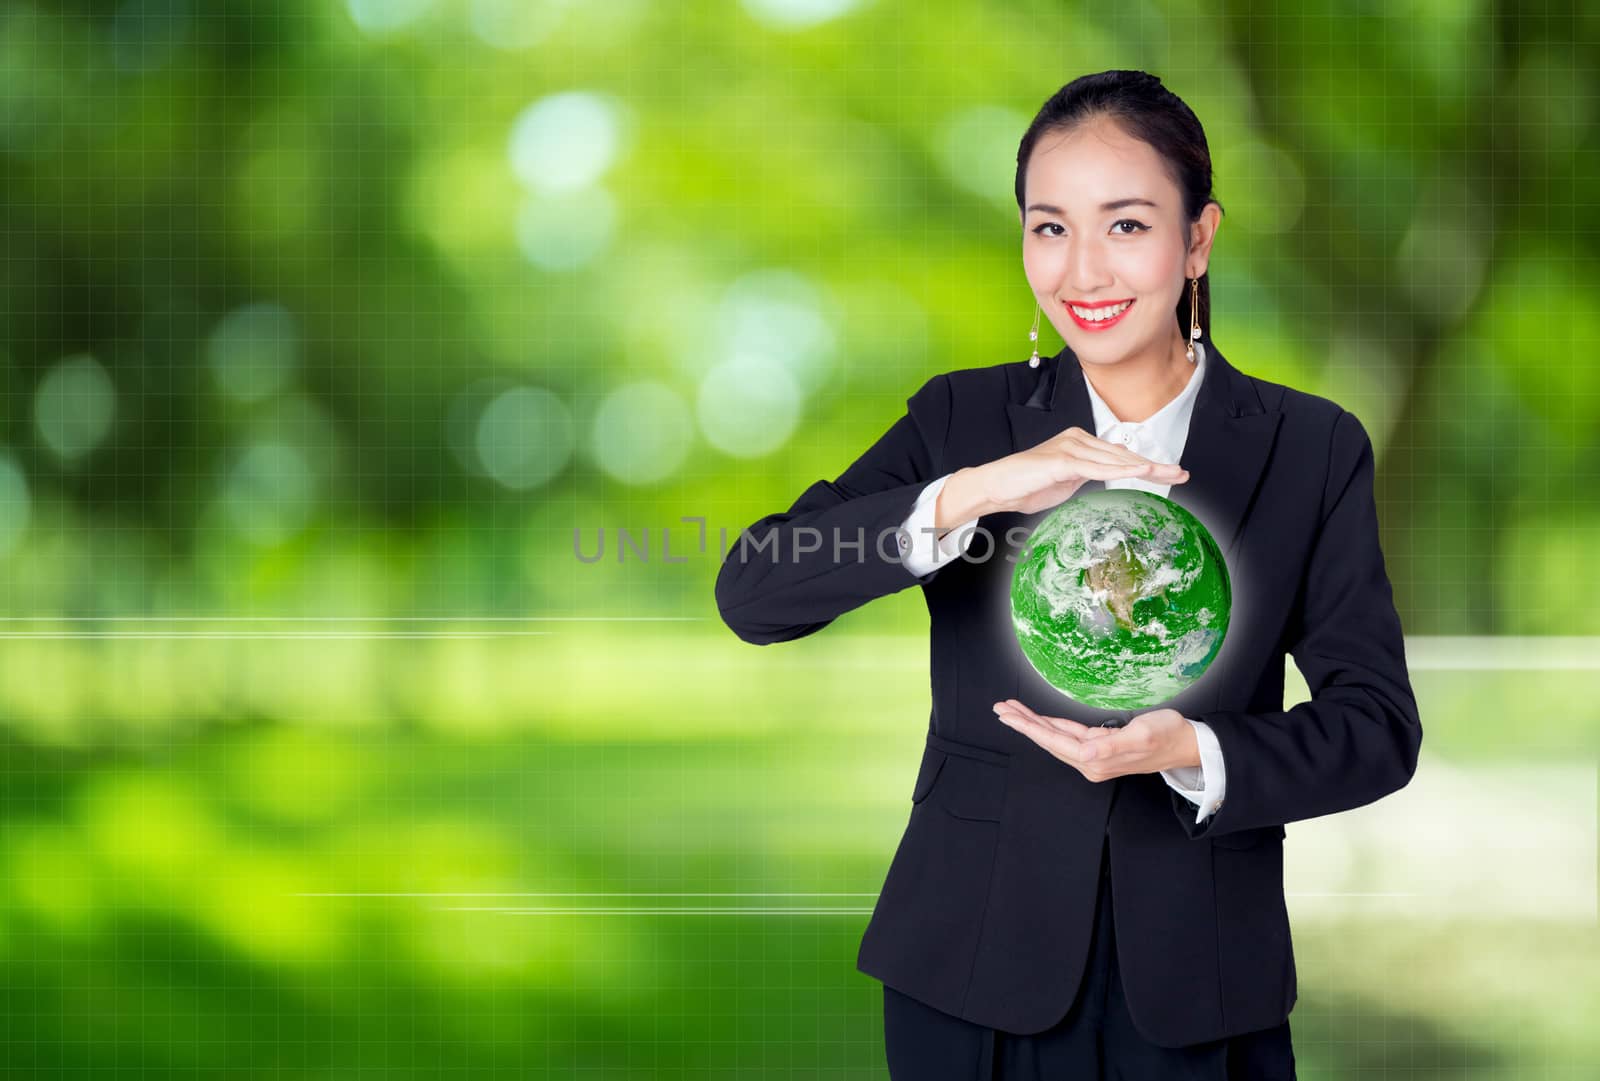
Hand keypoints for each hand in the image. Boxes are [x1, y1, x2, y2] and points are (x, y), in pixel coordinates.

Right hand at [975, 427, 1188, 515]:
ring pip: (1115, 460)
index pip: (1121, 456)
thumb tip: (1108, 475)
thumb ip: (1088, 476)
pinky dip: (1120, 472)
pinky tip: (1140, 474)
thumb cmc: (1026, 487)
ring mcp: (1070, 447)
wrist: (996, 487)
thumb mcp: (1066, 482)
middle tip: (1183, 473)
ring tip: (1169, 474)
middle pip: (1124, 455)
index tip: (1172, 472)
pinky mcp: (1062, 460)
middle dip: (1155, 465)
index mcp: (1081, 444)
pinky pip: (1097, 467)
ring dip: (1145, 468)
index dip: (1148, 464)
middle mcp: (1078, 439)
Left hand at [991, 700, 1197, 781]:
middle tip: (1000, 708)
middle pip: (1048, 740)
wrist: (1186, 743)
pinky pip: (1067, 735)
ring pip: (1055, 737)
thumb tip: (1085, 754)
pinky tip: (1040, 719)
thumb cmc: (1167, 736)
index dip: (1028, 726)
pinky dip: (1050, 725)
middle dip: (1023, 723)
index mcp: (1096, 760)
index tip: (1008, 714)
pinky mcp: (1100, 748)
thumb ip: (1111, 746)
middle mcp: (1091, 762)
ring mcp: (1094, 756)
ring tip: (1012, 710)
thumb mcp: (1141, 737)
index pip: (1053, 741)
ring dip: (1033, 723)